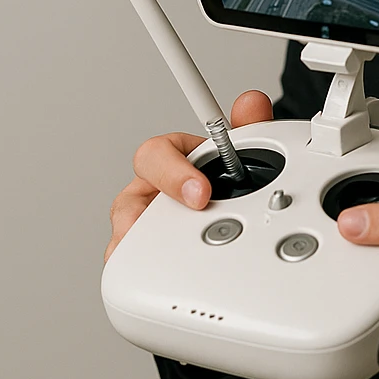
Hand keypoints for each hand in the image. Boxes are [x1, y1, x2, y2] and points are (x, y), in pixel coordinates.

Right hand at [105, 89, 273, 263]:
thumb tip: (252, 104)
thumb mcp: (235, 158)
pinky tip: (165, 275)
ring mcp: (139, 225)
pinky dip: (143, 270)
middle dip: (157, 221)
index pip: (155, 155)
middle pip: (129, 202)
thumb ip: (246, 130)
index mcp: (168, 162)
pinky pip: (128, 262)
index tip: (200, 192)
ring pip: (126, 236)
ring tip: (175, 256)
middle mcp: (148, 193)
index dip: (174, 172)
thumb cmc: (220, 183)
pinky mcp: (137, 254)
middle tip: (191, 232)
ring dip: (147, 246)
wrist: (225, 210)